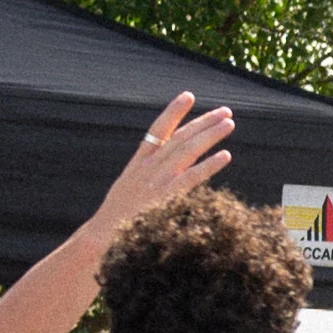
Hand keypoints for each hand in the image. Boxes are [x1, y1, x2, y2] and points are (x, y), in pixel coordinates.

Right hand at [89, 93, 235, 229]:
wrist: (103, 236)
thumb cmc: (117, 217)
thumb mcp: (128, 189)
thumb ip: (145, 176)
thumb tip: (162, 166)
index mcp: (138, 163)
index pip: (157, 130)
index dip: (173, 112)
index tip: (188, 96)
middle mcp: (148, 167)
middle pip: (180, 137)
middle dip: (203, 122)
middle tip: (225, 111)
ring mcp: (157, 181)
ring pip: (188, 150)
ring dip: (210, 135)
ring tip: (229, 123)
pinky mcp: (166, 197)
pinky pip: (192, 178)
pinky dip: (209, 165)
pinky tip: (225, 155)